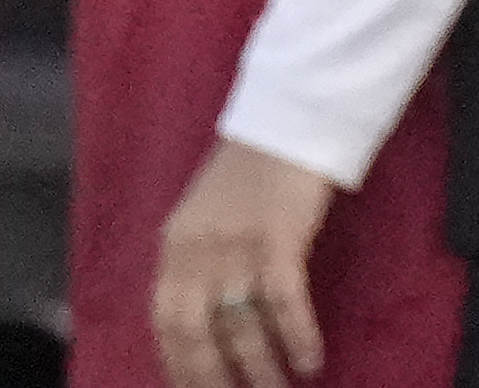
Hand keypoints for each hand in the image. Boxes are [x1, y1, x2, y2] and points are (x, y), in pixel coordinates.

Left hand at [152, 138, 334, 387]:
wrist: (291, 117)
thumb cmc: (253, 168)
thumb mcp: (206, 215)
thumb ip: (198, 261)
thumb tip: (205, 318)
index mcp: (175, 247)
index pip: (166, 323)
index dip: (180, 365)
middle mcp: (198, 252)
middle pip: (196, 335)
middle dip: (216, 379)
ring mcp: (237, 245)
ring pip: (241, 325)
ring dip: (262, 367)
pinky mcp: (279, 235)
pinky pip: (283, 300)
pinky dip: (297, 335)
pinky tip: (312, 359)